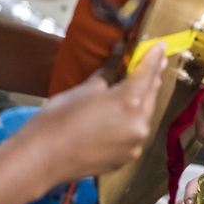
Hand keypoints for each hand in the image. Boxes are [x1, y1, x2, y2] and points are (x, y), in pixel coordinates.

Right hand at [18, 42, 166, 189]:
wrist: (42, 158)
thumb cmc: (59, 118)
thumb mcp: (85, 88)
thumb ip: (109, 70)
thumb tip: (119, 49)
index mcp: (130, 101)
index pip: (148, 72)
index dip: (154, 56)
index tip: (161, 45)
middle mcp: (139, 124)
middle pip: (151, 94)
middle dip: (152, 77)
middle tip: (155, 62)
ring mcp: (134, 144)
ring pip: (145, 115)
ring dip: (144, 100)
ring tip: (140, 86)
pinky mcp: (126, 158)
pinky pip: (134, 133)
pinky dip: (133, 121)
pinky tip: (124, 114)